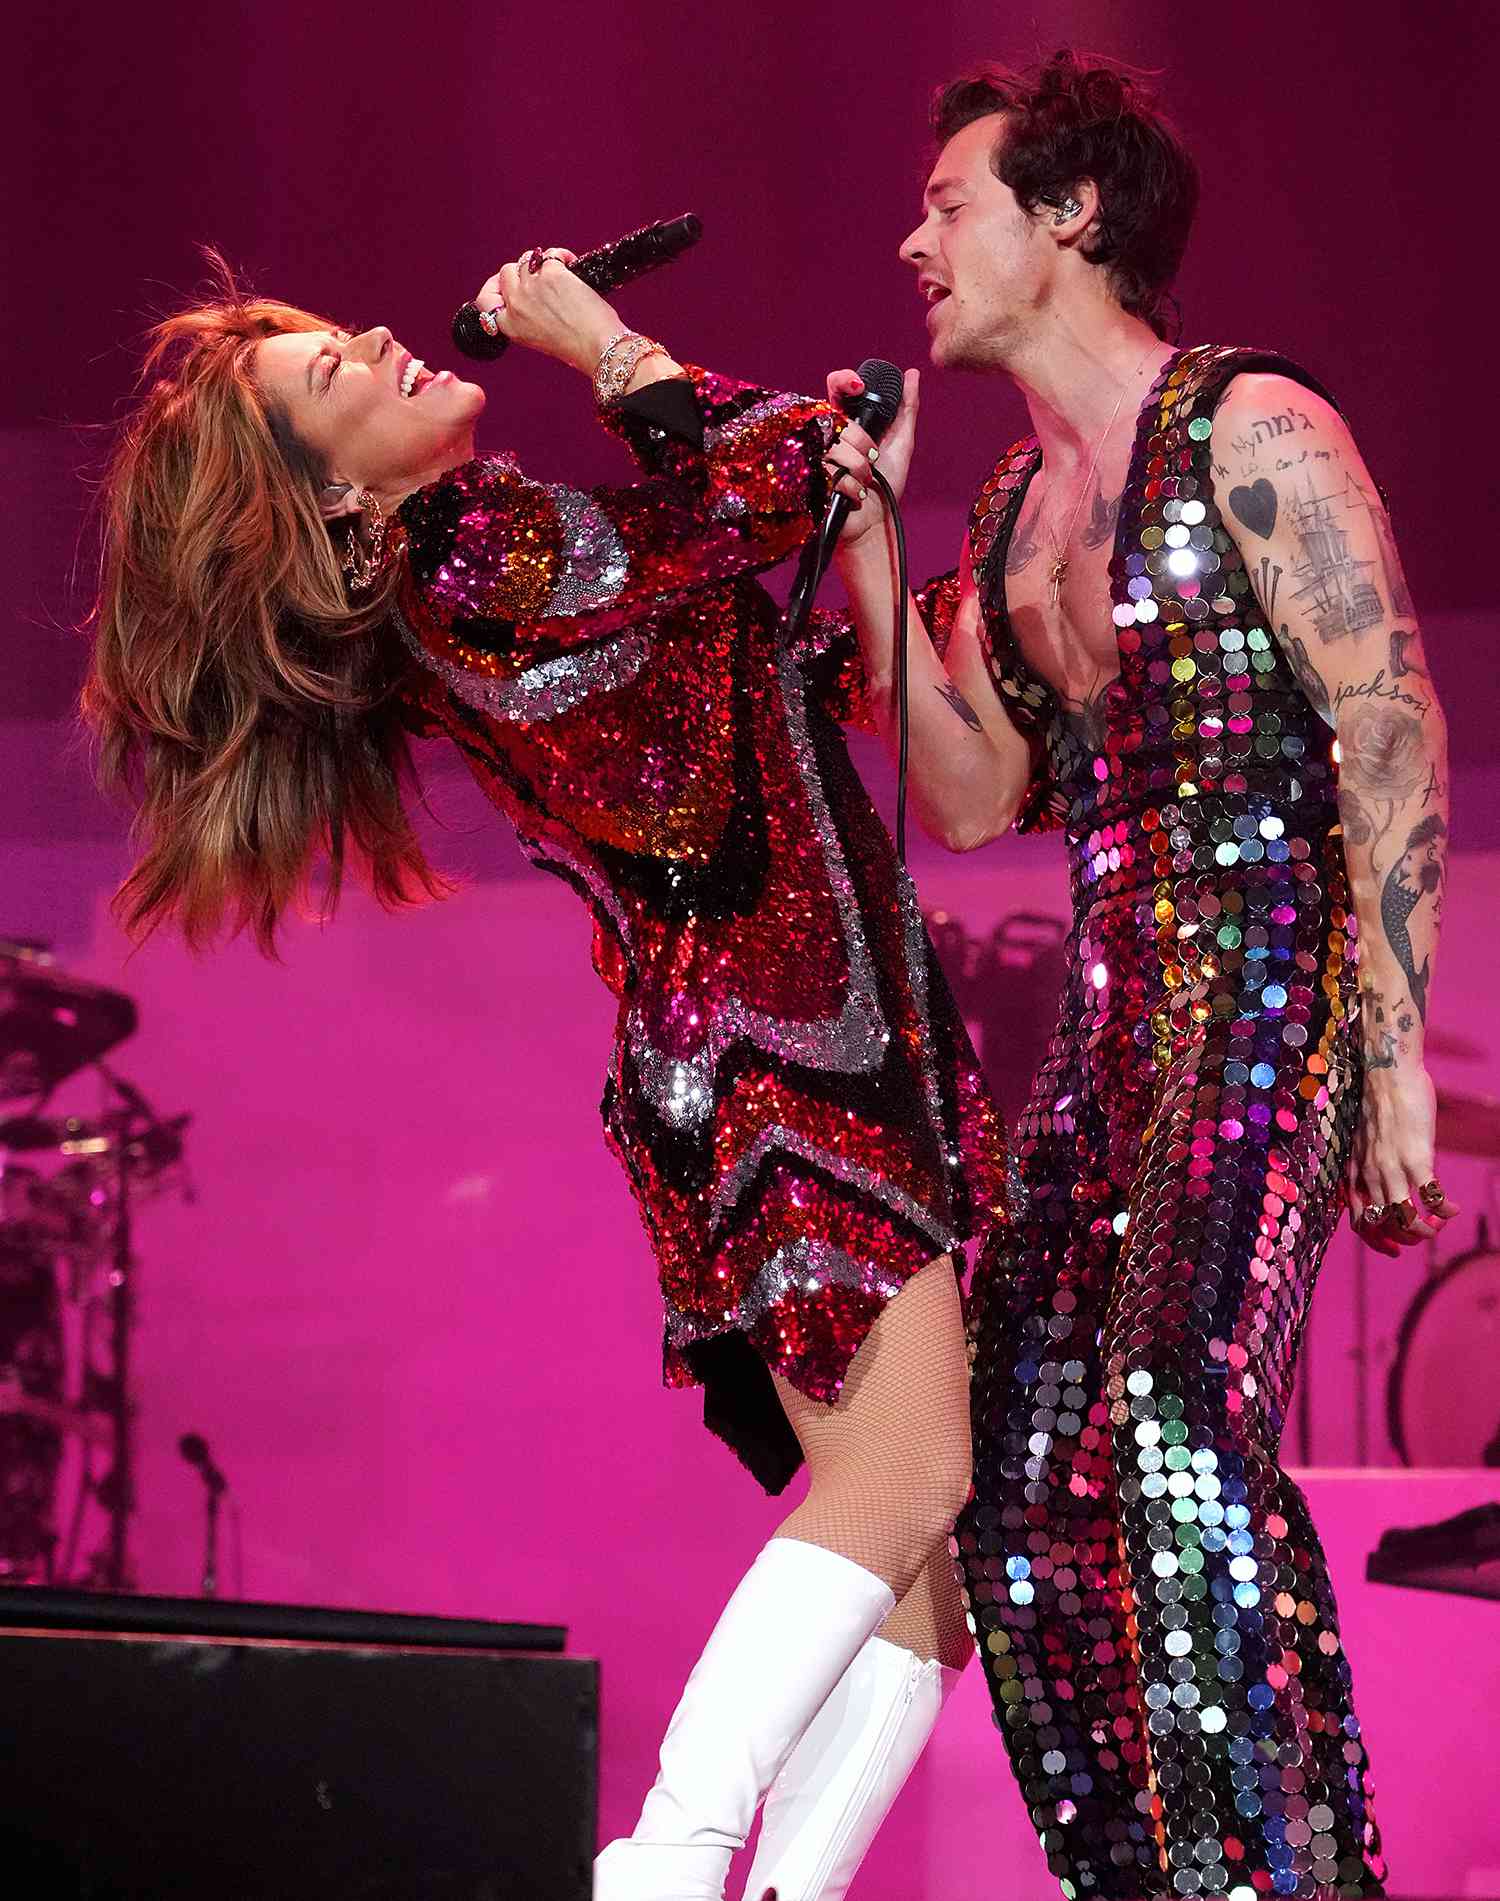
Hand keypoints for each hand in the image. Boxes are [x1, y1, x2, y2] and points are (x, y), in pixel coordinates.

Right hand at [473, 247, 623, 375]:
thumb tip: (528, 292)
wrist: (597, 347)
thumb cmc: (575, 346)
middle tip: (536, 275)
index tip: (505, 284)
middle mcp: (516, 306)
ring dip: (540, 262)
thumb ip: (526, 317)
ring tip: (557, 271)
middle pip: (505, 273)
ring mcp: (532, 287)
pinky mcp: (551, 274)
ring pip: (526, 260)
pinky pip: (550, 254)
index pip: (486, 300)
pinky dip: (562, 256)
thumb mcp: (538, 338)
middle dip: (520, 271)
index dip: (495, 288)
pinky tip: (571, 264)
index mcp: (511, 327)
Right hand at [825, 366, 919, 550]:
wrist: (876, 523)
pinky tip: (855, 494)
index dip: (843, 380)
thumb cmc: (885, 486)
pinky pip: (832, 474)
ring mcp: (818, 458)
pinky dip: (852, 486)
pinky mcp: (811, 481)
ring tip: (865, 480)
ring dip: (860, 468)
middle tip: (873, 459)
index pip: (835, 388)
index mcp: (847, 423)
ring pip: (836, 448)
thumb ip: (906, 409)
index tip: (859, 386)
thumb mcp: (901, 443)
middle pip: (838, 420)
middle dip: (863, 441)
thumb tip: (912, 374)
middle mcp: (828, 436)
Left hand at [1347, 1062, 1459, 1257]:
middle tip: (1423, 1236)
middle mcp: (1370, 1174)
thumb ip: (1371, 1164)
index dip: (1377, 1242)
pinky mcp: (1416, 1158)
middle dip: (1405, 1239)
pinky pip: (1431, 1198)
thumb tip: (1387, 1182)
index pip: (1359, 1222)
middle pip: (1383, 1226)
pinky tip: (1453, 1209)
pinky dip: (1444, 1211)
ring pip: (1405, 1219)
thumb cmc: (1379, 1103)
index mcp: (1355, 1171)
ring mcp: (1392, 1168)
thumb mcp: (1364, 1141)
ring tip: (1438, 1226)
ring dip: (1424, 1231)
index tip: (1395, 1249)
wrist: (1386, 1075)